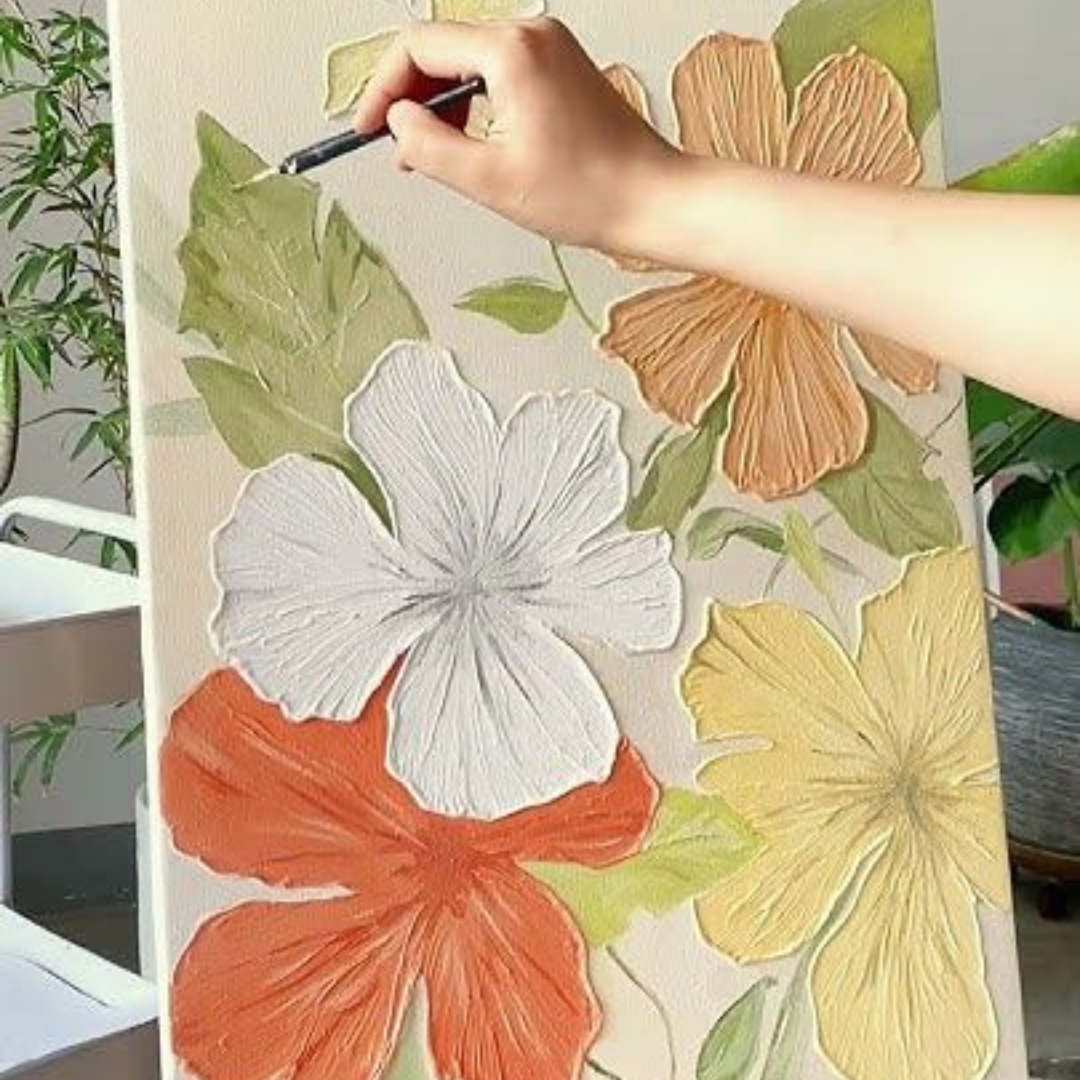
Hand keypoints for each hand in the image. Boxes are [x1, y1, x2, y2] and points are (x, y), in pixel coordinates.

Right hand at [353, 17, 676, 251]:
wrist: (653, 201)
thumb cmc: (587, 194)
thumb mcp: (489, 180)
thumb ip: (428, 146)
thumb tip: (396, 123)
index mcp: (510, 52)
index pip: (418, 47)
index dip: (382, 89)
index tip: (367, 130)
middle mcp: (532, 34)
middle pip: (442, 47)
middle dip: (411, 97)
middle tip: (400, 150)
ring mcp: (551, 47)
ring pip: (469, 60)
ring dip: (442, 102)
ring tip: (435, 155)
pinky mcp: (563, 66)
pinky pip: (499, 71)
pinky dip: (474, 102)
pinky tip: (472, 141)